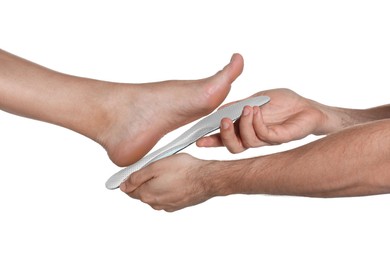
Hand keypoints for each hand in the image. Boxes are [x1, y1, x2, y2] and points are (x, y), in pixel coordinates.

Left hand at [120, 154, 213, 211]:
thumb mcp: (155, 167)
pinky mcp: (178, 204)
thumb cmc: (185, 171)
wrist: (207, 179)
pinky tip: (176, 179)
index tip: (133, 172)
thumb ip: (137, 177)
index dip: (129, 180)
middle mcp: (156, 203)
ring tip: (168, 171)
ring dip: (158, 185)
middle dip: (145, 181)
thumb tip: (124, 185)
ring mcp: (168, 205)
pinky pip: (168, 196)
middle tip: (155, 167)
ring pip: (156, 194)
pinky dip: (169, 188)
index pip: (129, 190)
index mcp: (147, 195)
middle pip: (142, 192)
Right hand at [197, 88, 326, 152]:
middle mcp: (254, 137)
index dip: (211, 141)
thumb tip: (219, 111)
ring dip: (243, 123)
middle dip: (224, 135)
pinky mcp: (279, 138)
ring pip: (246, 141)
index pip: (225, 139)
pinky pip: (263, 135)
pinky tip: (258, 110)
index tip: (198, 140)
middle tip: (224, 121)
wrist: (307, 106)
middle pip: (233, 147)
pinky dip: (256, 122)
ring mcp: (266, 140)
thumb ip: (238, 105)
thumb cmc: (283, 103)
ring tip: (248, 108)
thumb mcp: (255, 99)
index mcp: (245, 129)